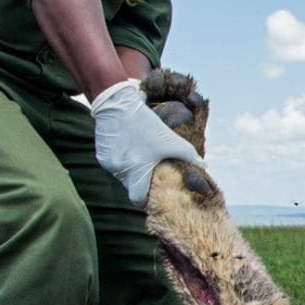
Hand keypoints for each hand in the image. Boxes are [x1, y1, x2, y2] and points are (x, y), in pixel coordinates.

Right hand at [90, 79, 202, 206]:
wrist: (117, 104)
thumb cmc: (146, 123)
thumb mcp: (170, 139)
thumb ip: (188, 154)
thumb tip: (203, 166)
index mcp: (137, 170)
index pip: (137, 199)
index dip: (145, 200)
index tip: (151, 195)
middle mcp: (120, 170)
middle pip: (131, 187)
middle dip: (140, 184)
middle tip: (149, 173)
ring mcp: (109, 164)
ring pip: (122, 176)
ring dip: (130, 172)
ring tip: (139, 157)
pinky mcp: (101, 156)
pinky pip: (113, 166)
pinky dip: (121, 162)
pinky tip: (128, 148)